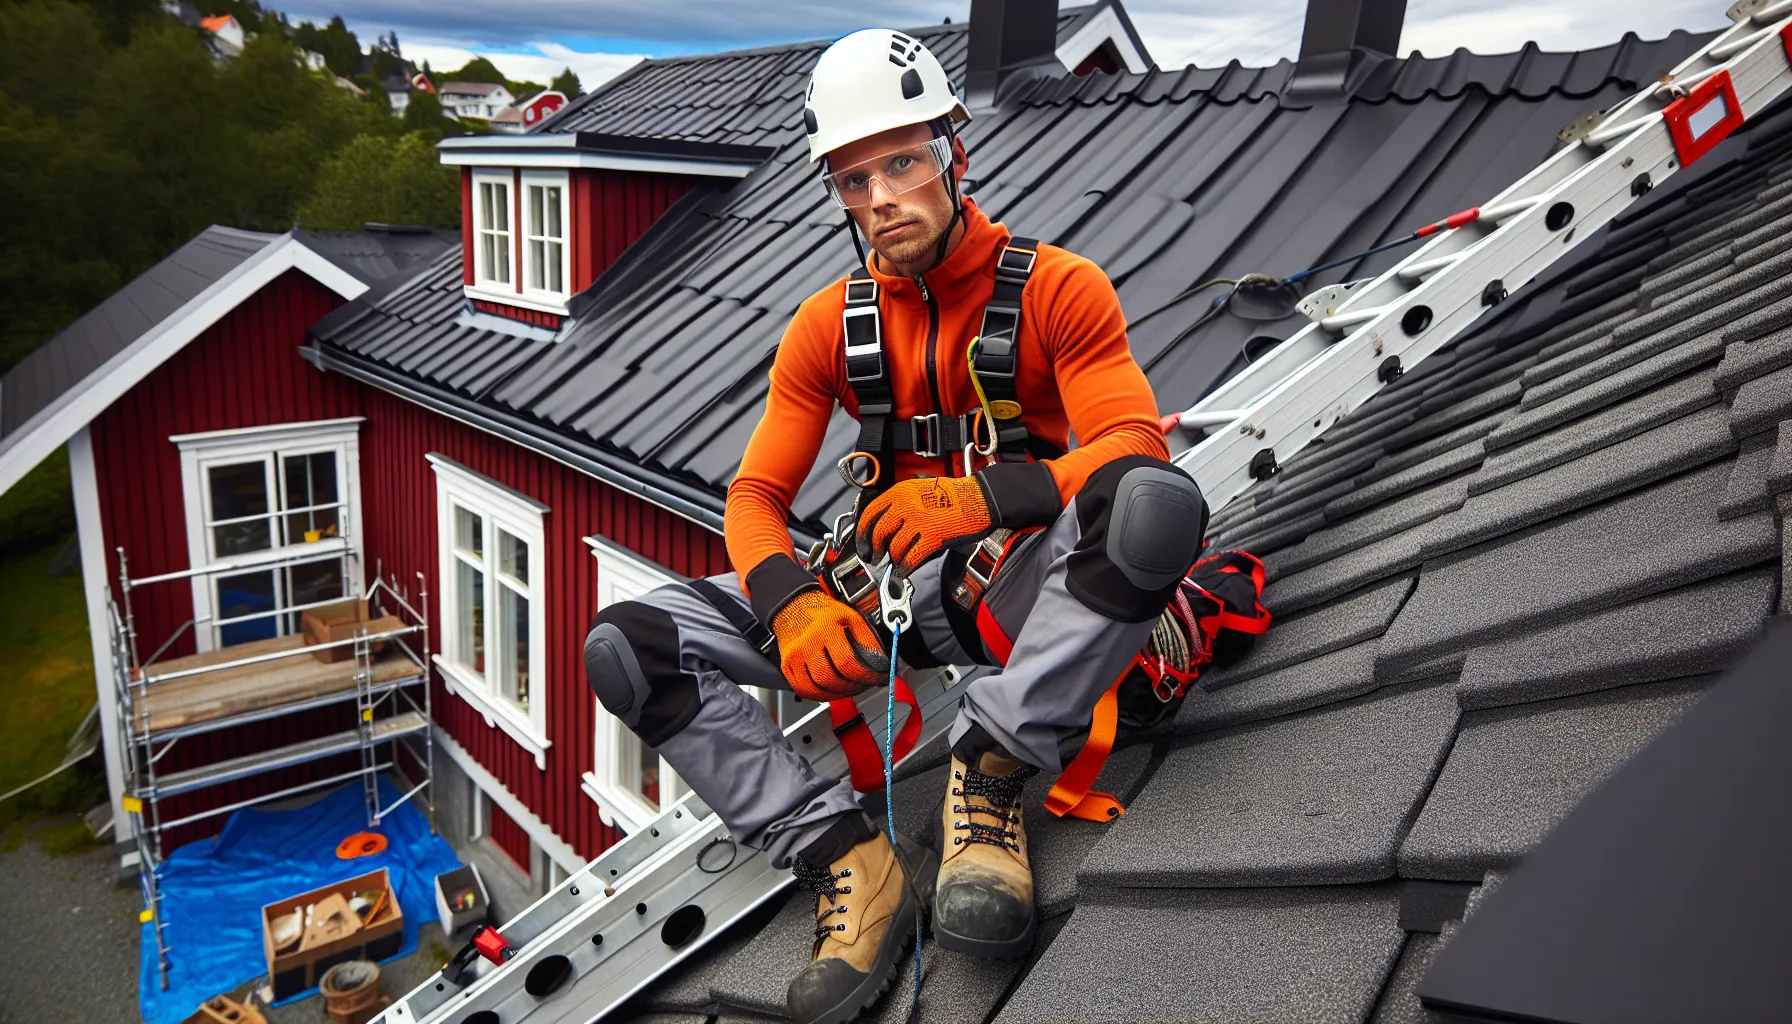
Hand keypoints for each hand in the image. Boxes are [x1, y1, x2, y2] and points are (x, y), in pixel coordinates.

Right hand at [770, 589, 889, 700]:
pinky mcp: (787, 666)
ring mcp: (794, 657)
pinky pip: (803, 690)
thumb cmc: (825, 613)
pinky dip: (820, 695)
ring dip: (837, 694)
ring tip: (849, 688)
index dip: (865, 676)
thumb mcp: (852, 617)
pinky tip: (832, 690)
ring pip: (816, 689)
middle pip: (830, 679)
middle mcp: (807, 643)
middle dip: (852, 687)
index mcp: (826, 628)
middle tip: (863, 684)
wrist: (795, 607)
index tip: (875, 678)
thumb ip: (867, 640)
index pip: (847, 662)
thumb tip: (881, 663)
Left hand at [855, 476, 993, 574]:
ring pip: (894, 547)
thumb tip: (884, 525)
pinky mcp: (933, 536)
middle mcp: (906, 505)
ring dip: (893, 559)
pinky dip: (905, 567)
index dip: (862, 532)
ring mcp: (919, 521)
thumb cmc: (953, 495)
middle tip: (875, 557)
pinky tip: (904, 570)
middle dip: (874, 549)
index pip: (870, 513)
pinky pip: (911, 557)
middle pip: (878, 533)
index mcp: (900, 492)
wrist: (979, 498)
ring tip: (896, 563)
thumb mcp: (919, 489)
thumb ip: (900, 504)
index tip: (863, 543)